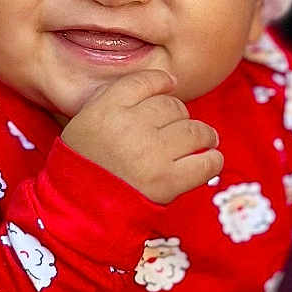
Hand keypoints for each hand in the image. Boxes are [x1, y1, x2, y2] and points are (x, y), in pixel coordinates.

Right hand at [60, 53, 222, 204]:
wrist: (79, 210)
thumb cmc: (85, 164)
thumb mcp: (87, 120)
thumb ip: (118, 97)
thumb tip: (168, 82)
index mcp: (106, 109)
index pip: (147, 80)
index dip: (162, 83)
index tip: (168, 88)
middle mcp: (130, 126)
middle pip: (173, 106)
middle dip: (178, 116)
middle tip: (174, 131)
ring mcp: (151, 153)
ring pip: (194, 129)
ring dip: (202, 135)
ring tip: (200, 143)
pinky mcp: (167, 181)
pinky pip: (206, 161)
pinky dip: (212, 160)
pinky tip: (208, 160)